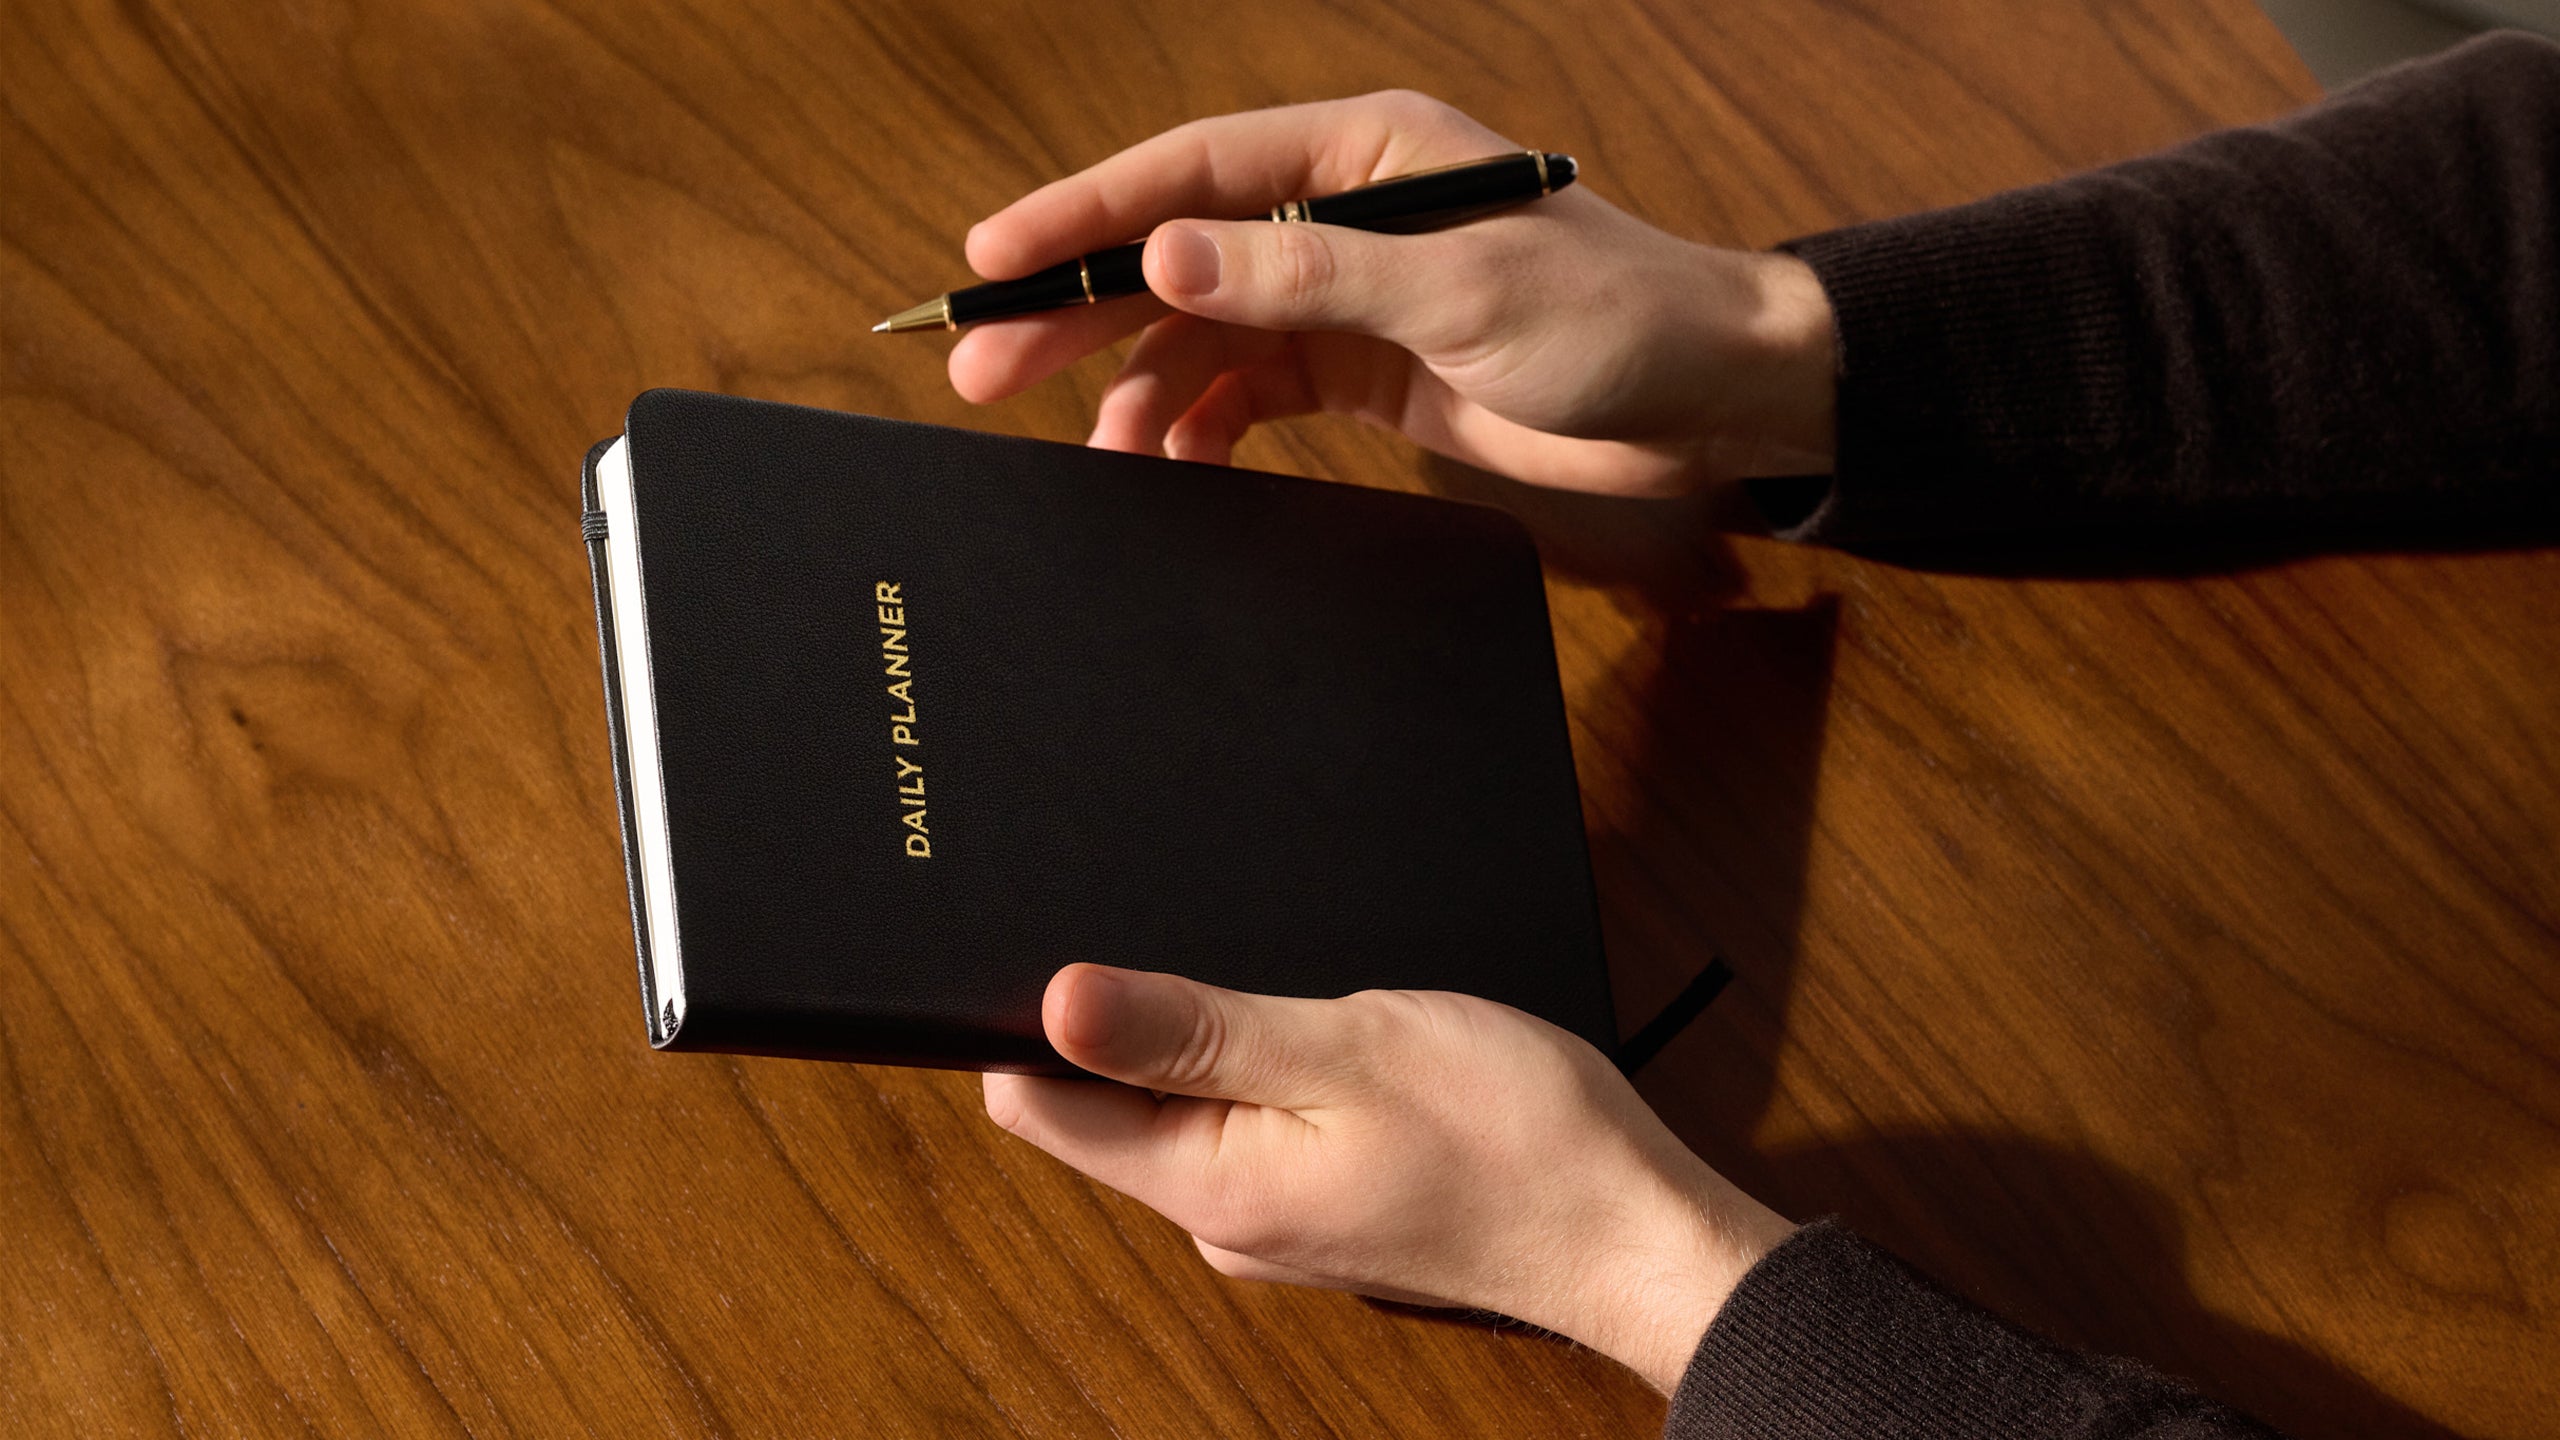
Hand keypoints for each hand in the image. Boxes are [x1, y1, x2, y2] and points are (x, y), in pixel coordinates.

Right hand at [950, 90, 1837, 495]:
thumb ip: (1309, 276)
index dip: (1082, 215)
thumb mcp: (1459, 290)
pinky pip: (1247, 395)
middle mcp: (1337, 214)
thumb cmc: (1613, 315)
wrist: (1706, 403)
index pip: (1188, 174)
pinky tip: (1168, 467)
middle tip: (980, 368)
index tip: (993, 258)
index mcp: (1360, 153)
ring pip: (1199, 335)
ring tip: (1085, 451)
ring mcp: (1343, 295)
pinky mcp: (1359, 372)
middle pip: (1173, 256)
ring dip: (1134, 388)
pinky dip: (1200, 430)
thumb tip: (1169, 261)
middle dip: (1076, 311)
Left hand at [982, 964, 1796, 1392]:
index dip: (1029, 1013)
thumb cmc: (1517, 1140)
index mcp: (1208, 1187)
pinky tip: (1327, 1039)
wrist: (1631, 1228)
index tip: (1067, 940)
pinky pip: (1249, 1125)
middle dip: (1127, 1019)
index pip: (1040, 1104)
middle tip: (1205, 946)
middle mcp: (1223, 1220)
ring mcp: (1273, 1219)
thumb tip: (1056, 1001)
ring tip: (1285, 992)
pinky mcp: (1321, 1205)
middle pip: (1104, 1104)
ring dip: (1208, 1039)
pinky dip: (1266, 1070)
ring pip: (1184, 1109)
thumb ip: (1193, 1030)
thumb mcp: (1346, 1048)